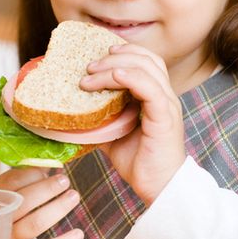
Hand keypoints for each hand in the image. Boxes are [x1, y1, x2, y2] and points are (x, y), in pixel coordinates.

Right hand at [0, 167, 83, 238]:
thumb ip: (22, 182)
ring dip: (57, 208)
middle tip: (64, 180)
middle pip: (23, 201)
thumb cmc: (5, 216)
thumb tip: (49, 162)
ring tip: (74, 196)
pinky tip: (78, 233)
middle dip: (46, 189)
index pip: (9, 183)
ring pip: (34, 224)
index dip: (30, 174)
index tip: (47, 169)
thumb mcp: (6, 198)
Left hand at [80, 43, 185, 204]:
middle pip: (145, 58)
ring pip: (146, 68)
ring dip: (115, 65)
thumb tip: (70, 112)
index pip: (146, 60)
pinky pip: (151, 88)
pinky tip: (115, 77)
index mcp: (155, 96)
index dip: (125, 51)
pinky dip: (132, 77)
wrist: (158, 187)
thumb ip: (99, 118)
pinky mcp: (165, 117)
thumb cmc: (139, 162)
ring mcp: (167, 104)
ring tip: (92, 73)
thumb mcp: (112, 134)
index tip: (100, 54)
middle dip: (114, 56)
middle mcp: (164, 96)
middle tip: (89, 67)